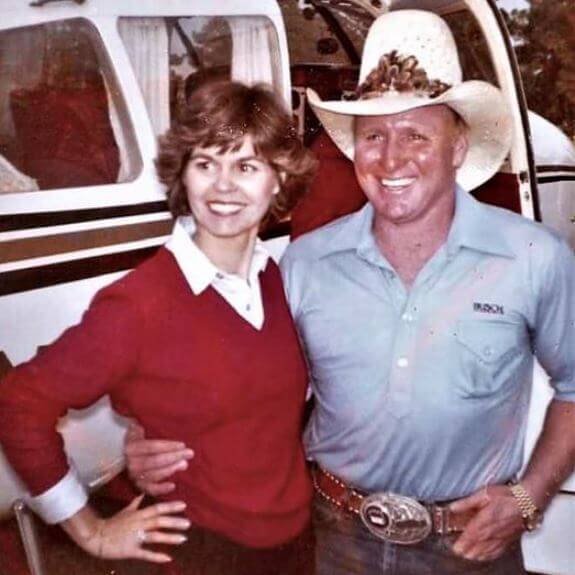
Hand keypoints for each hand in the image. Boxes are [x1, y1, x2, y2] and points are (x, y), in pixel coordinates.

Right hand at [63, 495, 190, 562]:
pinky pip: (145, 554)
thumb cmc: (112, 523)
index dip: (170, 507)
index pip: (157, 508)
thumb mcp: (125, 511)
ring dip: (170, 538)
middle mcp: (138, 524)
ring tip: (183, 538)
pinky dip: (156, 556)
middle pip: (159, 521)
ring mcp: (135, 537)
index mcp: (138, 514)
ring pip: (155, 536)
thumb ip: (136, 503)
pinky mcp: (131, 550)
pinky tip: (168, 558)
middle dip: (174, 522)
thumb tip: (143, 494)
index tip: (183, 505)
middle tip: (188, 524)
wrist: (96, 537)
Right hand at [124, 421, 193, 495]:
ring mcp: (135, 476)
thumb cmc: (138, 440)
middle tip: (189, 454)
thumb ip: (142, 425)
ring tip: (184, 464)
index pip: (152, 447)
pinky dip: (161, 489)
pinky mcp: (139, 486)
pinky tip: (172, 485)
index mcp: (132, 447)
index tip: (183, 445)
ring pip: (154, 475)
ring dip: (171, 470)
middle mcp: (132, 463)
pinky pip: (150, 490)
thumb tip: (144, 419)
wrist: (123, 457)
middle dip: (174, 457)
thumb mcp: (138, 430)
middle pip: (155, 461)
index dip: (168, 446)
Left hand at [449, 484, 524, 561]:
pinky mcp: (508, 540)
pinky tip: (485, 556)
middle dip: (467, 550)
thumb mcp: (484, 494)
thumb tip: (453, 507)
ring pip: (487, 551)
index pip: (470, 535)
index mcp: (485, 521)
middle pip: (477, 546)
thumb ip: (467, 502)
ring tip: (468, 556)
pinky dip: (489, 556)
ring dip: (476, 555)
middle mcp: (493, 532)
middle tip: (459, 552)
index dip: (462, 543)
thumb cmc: (507, 497)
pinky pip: (497, 552)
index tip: (455, 547)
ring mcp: (501, 538)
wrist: (528, 502)